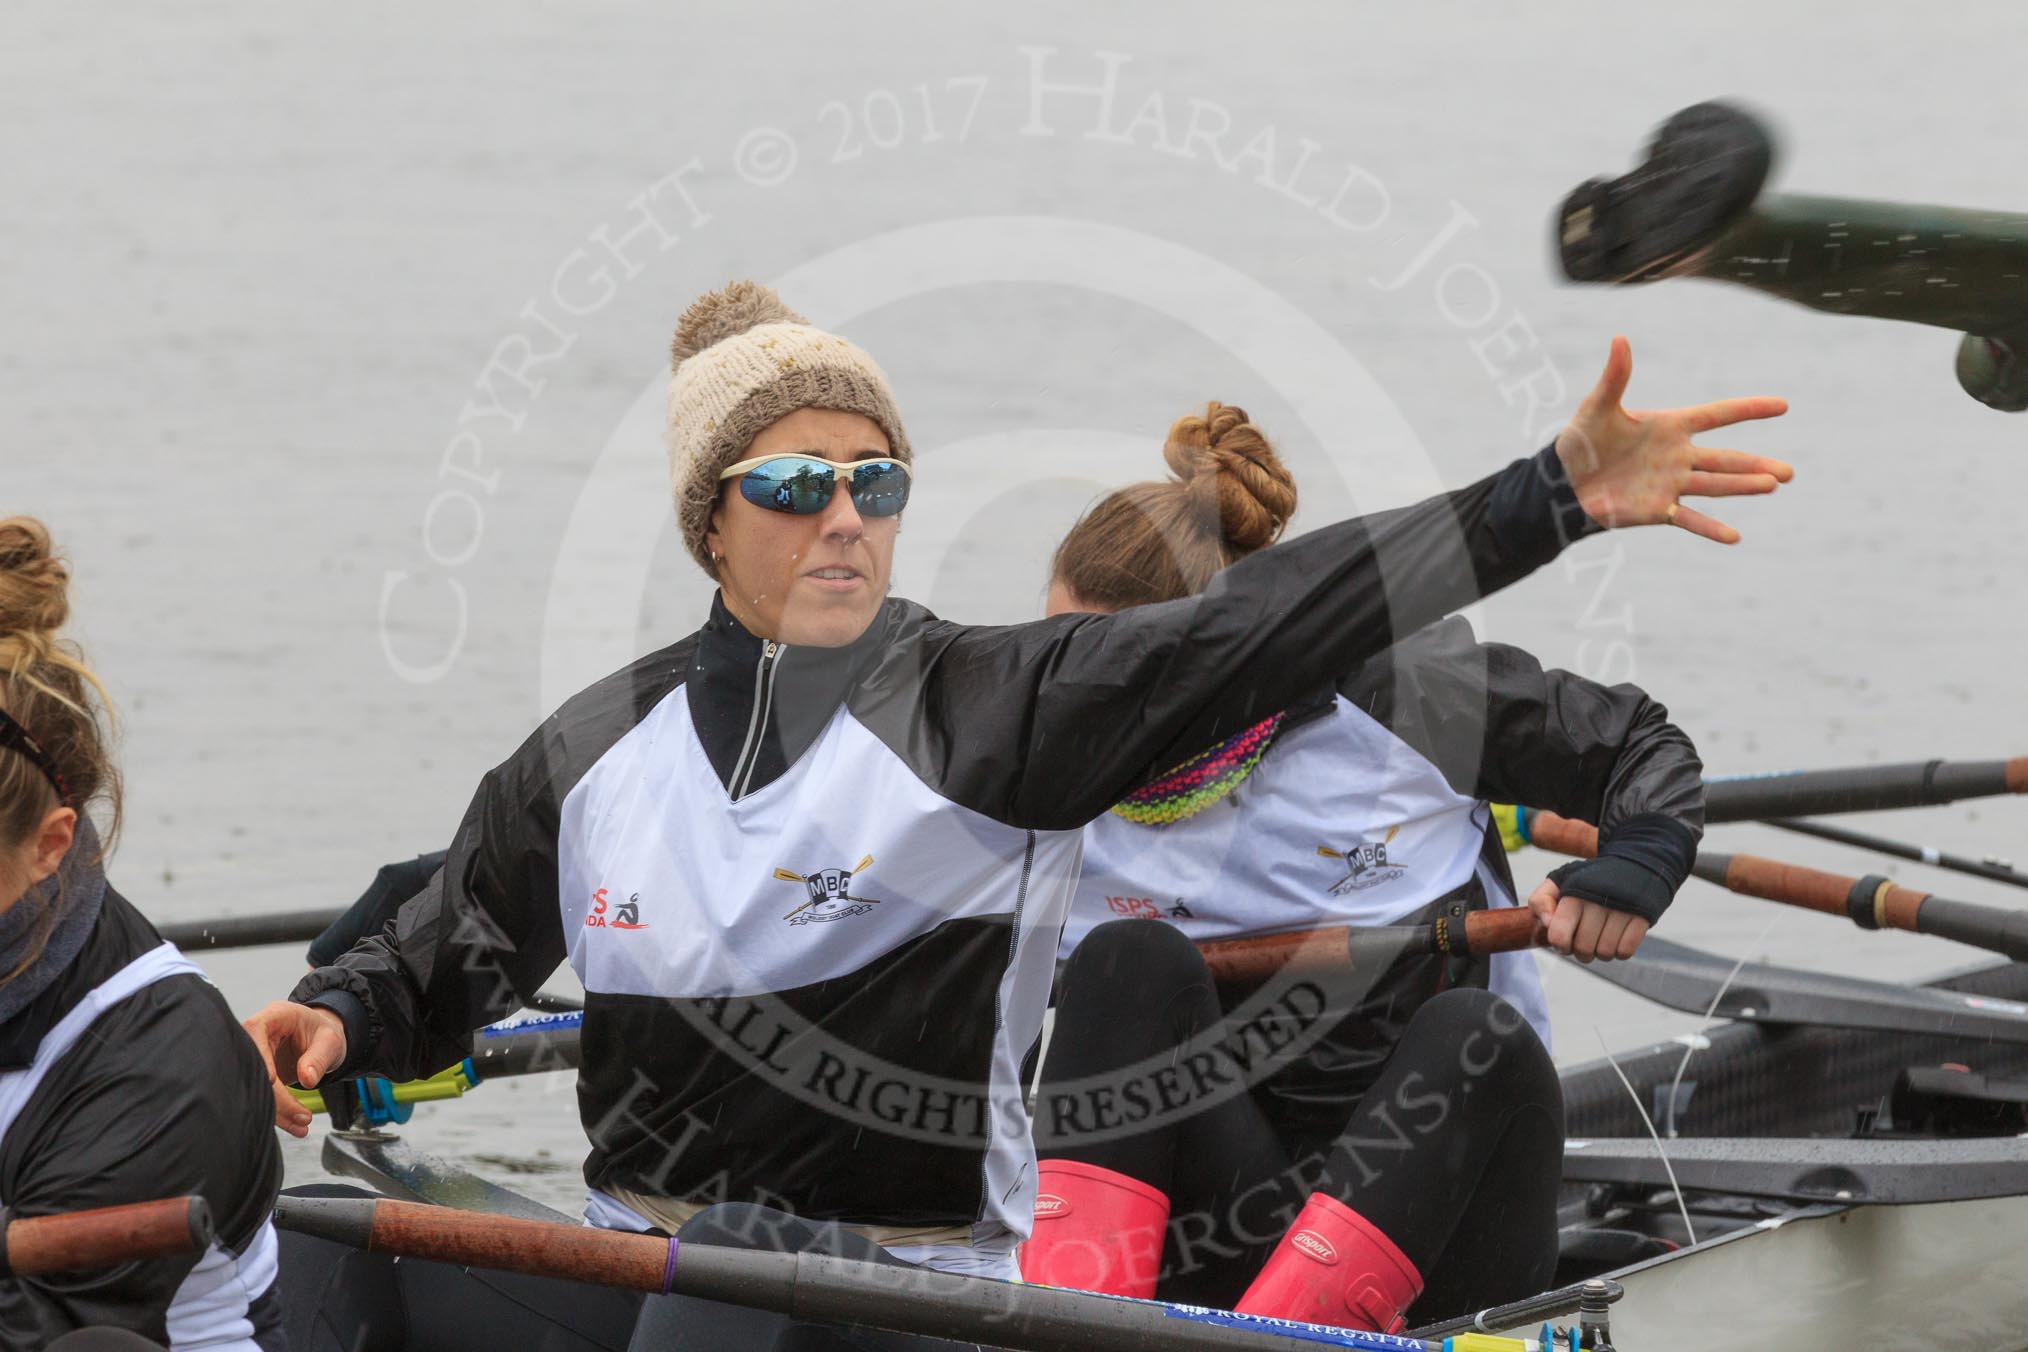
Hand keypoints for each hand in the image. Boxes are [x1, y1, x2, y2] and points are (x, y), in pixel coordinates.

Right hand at [242, 1001, 345, 1137]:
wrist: (321, 1037)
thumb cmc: (323, 1032)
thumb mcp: (330, 1040)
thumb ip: (319, 1057)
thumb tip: (308, 1079)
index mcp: (273, 1017)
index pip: (255, 1032)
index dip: (260, 1056)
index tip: (273, 1079)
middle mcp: (257, 1036)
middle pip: (253, 1065)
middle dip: (275, 1095)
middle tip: (301, 1117)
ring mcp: (254, 1057)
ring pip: (255, 1085)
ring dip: (276, 1110)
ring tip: (301, 1127)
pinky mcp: (257, 1075)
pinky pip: (262, 1094)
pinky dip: (278, 1112)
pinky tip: (294, 1125)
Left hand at [1527, 876, 1649, 961]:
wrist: (1635, 863)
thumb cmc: (1590, 879)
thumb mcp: (1560, 881)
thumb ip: (1541, 901)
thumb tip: (1548, 924)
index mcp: (1573, 893)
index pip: (1559, 936)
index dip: (1560, 945)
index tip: (1566, 939)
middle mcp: (1597, 900)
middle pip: (1583, 949)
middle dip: (1581, 952)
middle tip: (1584, 942)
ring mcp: (1621, 909)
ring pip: (1605, 953)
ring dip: (1601, 952)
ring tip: (1601, 939)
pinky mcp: (1642, 917)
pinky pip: (1626, 951)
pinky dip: (1620, 951)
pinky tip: (1617, 938)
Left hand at [1555, 336, 1791, 543]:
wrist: (1563, 482)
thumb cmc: (1580, 440)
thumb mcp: (1597, 407)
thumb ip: (1614, 378)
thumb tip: (1619, 339)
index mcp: (1670, 426)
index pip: (1717, 415)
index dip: (1748, 410)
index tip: (1783, 405)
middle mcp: (1678, 455)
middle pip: (1726, 459)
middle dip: (1756, 464)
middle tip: (1788, 473)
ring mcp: (1671, 484)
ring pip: (1715, 486)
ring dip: (1743, 487)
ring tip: (1772, 485)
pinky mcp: (1658, 509)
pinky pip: (1689, 519)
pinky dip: (1709, 528)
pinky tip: (1734, 537)